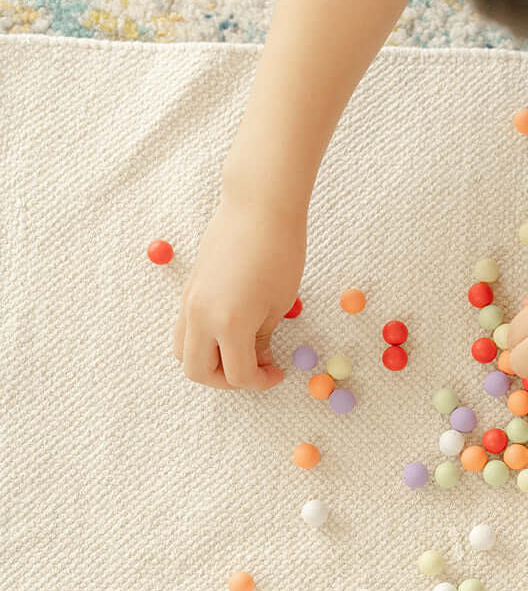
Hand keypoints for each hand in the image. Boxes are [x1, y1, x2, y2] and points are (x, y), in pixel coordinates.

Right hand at [172, 194, 304, 389]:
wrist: (257, 209)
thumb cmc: (280, 253)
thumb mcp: (278, 304)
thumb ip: (261, 338)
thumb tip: (255, 359)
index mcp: (229, 323)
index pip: (236, 374)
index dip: (260, 381)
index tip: (277, 372)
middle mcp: (200, 317)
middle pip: (198, 372)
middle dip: (226, 380)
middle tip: (254, 370)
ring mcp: (189, 303)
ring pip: (183, 352)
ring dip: (209, 362)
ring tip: (240, 352)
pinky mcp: (188, 291)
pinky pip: (185, 329)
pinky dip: (202, 341)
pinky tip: (229, 332)